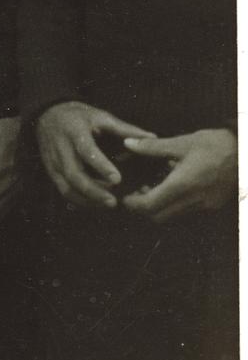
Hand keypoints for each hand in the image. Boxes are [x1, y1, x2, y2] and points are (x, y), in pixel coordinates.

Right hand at [36, 101, 153, 208]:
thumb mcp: (100, 116)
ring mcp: (53, 161)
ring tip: (107, 205)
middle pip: (73, 174)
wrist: (47, 114)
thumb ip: (125, 129)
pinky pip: (63, 190)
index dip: (100, 165)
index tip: (117, 179)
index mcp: (74, 131)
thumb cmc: (78, 116)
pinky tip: (95, 204)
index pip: (86, 150)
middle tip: (113, 202)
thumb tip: (152, 138)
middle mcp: (61, 148)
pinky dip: (78, 200)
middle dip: (93, 190)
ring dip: (86, 199)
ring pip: (66, 186)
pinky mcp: (51, 170)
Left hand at [121, 129, 235, 223]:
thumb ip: (152, 147)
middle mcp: (194, 200)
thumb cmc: (216, 145)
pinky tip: (172, 185)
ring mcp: (205, 205)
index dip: (133, 204)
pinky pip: (186, 211)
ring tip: (152, 186)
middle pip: (158, 217)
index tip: (125, 196)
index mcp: (182, 185)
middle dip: (143, 208)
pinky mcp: (213, 205)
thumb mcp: (182, 142)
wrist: (247, 152)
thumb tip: (128, 143)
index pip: (149, 206)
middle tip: (136, 192)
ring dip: (159, 206)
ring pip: (173, 216)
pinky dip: (174, 204)